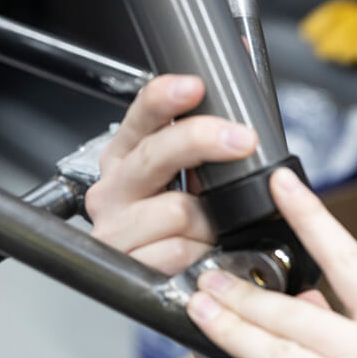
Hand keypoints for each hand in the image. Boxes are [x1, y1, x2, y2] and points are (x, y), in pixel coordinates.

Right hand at [84, 74, 258, 274]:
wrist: (164, 280)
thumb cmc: (179, 220)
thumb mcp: (189, 175)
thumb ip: (206, 139)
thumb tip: (244, 77)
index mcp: (126, 154)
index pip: (141, 115)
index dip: (165, 98)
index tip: (194, 87)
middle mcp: (112, 186)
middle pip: (157, 154)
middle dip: (203, 141)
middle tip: (242, 141)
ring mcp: (114, 225)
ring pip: (178, 209)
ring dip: (208, 222)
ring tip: (208, 229)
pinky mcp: (125, 261)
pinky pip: (179, 250)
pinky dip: (199, 253)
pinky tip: (195, 251)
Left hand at [185, 168, 356, 357]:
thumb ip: (355, 338)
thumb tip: (304, 304)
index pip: (352, 261)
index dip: (312, 218)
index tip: (283, 182)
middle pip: (292, 308)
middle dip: (240, 294)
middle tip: (208, 280)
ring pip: (267, 346)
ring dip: (225, 329)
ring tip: (201, 311)